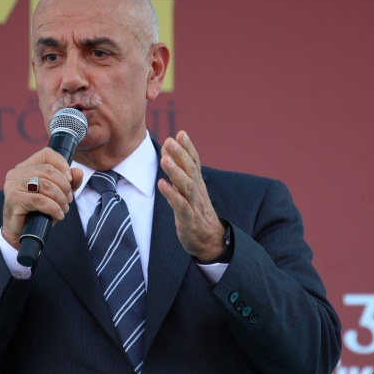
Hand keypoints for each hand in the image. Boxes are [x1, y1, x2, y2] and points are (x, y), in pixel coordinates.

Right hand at [2, 148, 83, 249]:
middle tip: (68, 200)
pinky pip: (40, 201)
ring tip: (63, 209)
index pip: (47, 154)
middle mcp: (17, 173)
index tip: (70, 180)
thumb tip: (78, 171)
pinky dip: (53, 208)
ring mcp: (13, 185)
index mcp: (26, 167)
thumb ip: (70, 183)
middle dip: (64, 186)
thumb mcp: (58, 195)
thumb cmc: (38, 212)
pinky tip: (58, 215)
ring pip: (45, 185)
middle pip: (49, 171)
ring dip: (60, 199)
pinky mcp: (13, 200)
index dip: (62, 165)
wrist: (20, 234)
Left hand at [157, 131, 225, 261]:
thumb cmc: (196, 211)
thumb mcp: (189, 189)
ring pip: (186, 186)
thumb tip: (168, 147)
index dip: (188, 147)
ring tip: (165, 160)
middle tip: (170, 140)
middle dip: (180, 154)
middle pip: (190, 169)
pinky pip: (180, 206)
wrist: (210, 240)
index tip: (181, 133)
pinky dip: (172, 195)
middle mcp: (197, 190)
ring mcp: (193, 205)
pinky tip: (162, 184)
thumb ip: (179, 169)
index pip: (195, 161)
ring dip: (176, 172)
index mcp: (197, 182)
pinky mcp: (188, 219)